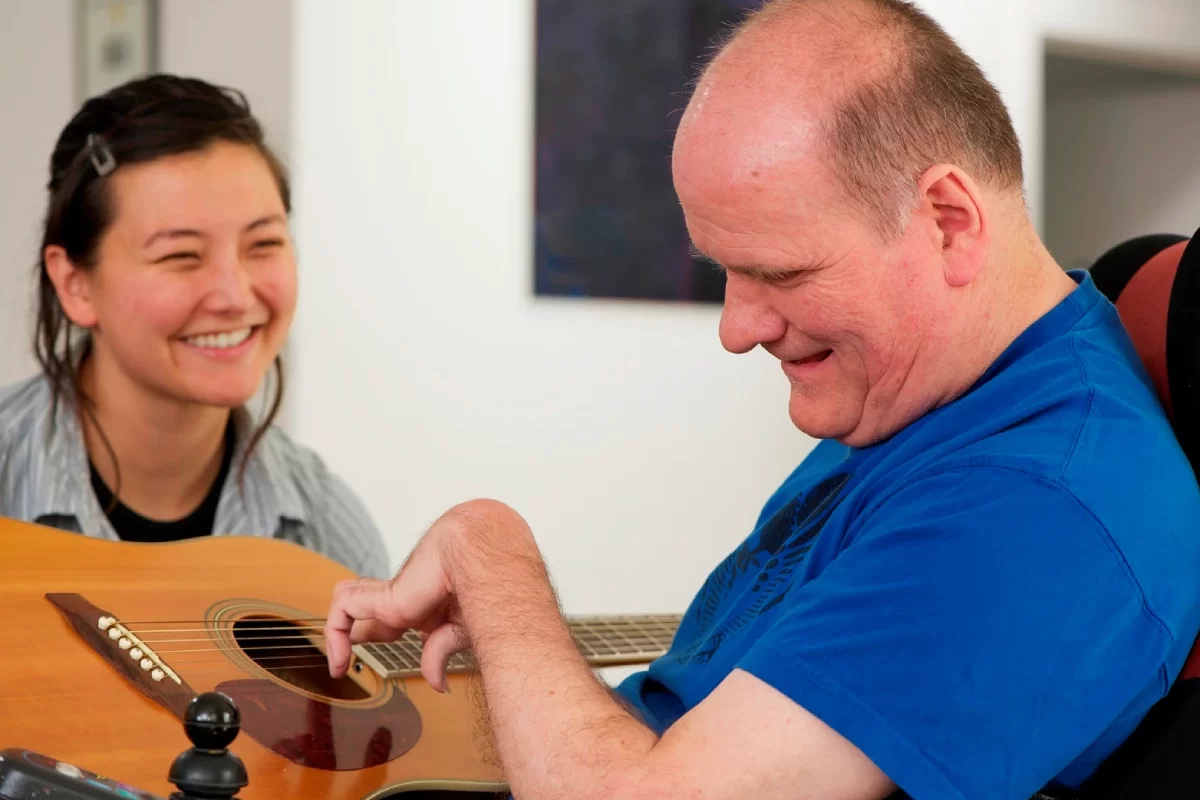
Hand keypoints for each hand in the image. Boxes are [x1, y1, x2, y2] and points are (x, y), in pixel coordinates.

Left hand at [323, 499, 531, 690]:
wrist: (484, 557)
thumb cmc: (487, 586)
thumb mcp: (461, 631)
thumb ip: (440, 653)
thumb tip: (437, 685)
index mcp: (430, 604)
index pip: (395, 617)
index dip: (380, 634)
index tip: (378, 650)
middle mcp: (410, 596)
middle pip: (369, 609)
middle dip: (354, 632)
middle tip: (341, 660)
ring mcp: (396, 595)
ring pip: (351, 600)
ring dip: (339, 630)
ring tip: (338, 662)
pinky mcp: (385, 598)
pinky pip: (345, 610)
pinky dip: (336, 635)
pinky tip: (343, 661)